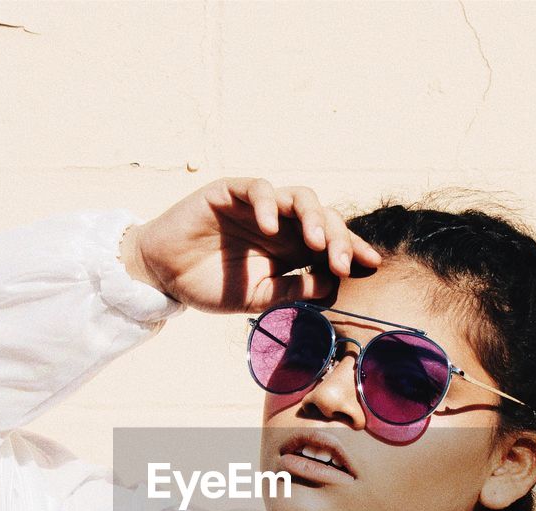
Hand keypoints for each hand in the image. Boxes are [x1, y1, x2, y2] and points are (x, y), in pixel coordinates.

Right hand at [117, 177, 383, 313]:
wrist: (163, 276)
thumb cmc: (212, 285)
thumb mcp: (260, 297)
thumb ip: (296, 290)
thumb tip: (334, 285)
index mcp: (292, 248)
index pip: (332, 243)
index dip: (353, 250)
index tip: (372, 265)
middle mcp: (281, 223)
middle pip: (324, 218)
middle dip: (339, 238)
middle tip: (343, 263)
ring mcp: (257, 206)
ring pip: (299, 197)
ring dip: (314, 218)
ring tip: (317, 243)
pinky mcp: (230, 192)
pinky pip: (257, 188)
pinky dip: (267, 204)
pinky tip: (271, 228)